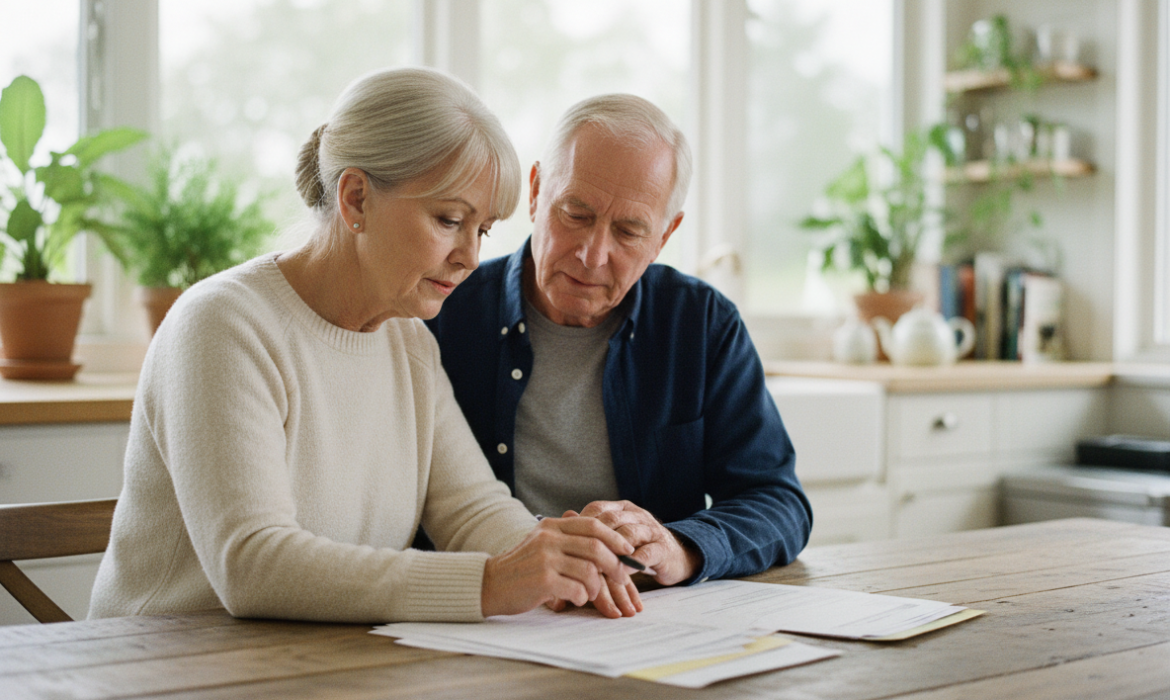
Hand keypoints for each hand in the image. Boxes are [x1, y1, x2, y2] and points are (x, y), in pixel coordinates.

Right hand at [481, 516, 636, 617]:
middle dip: (615, 564)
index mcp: (552, 526)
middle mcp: (549, 539)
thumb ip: (568, 538)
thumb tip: (607, 541)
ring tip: (590, 593)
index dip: (615, 537)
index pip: (592, 525)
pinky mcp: (543, 581)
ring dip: (596, 586)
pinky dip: (582, 597)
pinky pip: (577, 589)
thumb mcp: (542, 542)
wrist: (491, 584)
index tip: (628, 550)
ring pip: (589, 570)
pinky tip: (576, 599)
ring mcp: (545, 559)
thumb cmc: (522, 567)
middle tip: (622, 577)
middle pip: (596, 547)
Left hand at [576, 501, 702, 585]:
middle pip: (611, 520)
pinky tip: (620, 574)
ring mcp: (651, 530)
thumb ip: (591, 530)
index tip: (566, 543)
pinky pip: (647, 553)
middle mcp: (636, 515)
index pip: (597, 509)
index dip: (581, 524)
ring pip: (629, 534)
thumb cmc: (637, 548)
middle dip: (593, 538)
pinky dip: (632, 563)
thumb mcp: (613, 538)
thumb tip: (565, 516)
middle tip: (576, 556)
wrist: (674, 557)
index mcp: (622, 509)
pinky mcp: (663, 549)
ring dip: (612, 551)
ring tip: (596, 567)